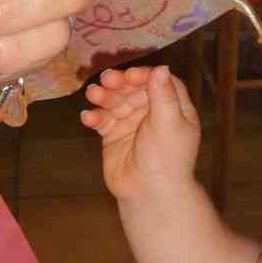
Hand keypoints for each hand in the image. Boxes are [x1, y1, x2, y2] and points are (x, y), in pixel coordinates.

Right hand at [82, 64, 200, 200]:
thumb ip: (163, 96)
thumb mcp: (168, 124)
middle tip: (105, 80)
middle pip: (134, 89)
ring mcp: (132, 123)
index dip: (144, 75)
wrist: (149, 194)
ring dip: (104, 97)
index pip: (159, 82)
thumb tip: (162, 67)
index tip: (130, 76)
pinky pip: (103, 120)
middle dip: (120, 83)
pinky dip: (95, 117)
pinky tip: (88, 117)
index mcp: (173, 108)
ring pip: (116, 102)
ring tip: (93, 94)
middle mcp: (153, 113)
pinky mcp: (114, 135)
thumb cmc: (166, 159)